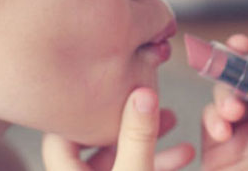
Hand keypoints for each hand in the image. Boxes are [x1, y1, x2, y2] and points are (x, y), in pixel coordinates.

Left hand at [42, 87, 194, 170]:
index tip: (117, 86)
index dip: (89, 106)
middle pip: (95, 139)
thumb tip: (143, 92)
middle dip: (130, 118)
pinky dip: (157, 159)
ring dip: (150, 138)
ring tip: (175, 120)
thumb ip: (138, 138)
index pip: (62, 131)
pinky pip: (136, 168)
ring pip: (120, 154)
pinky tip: (186, 153)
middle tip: (149, 95)